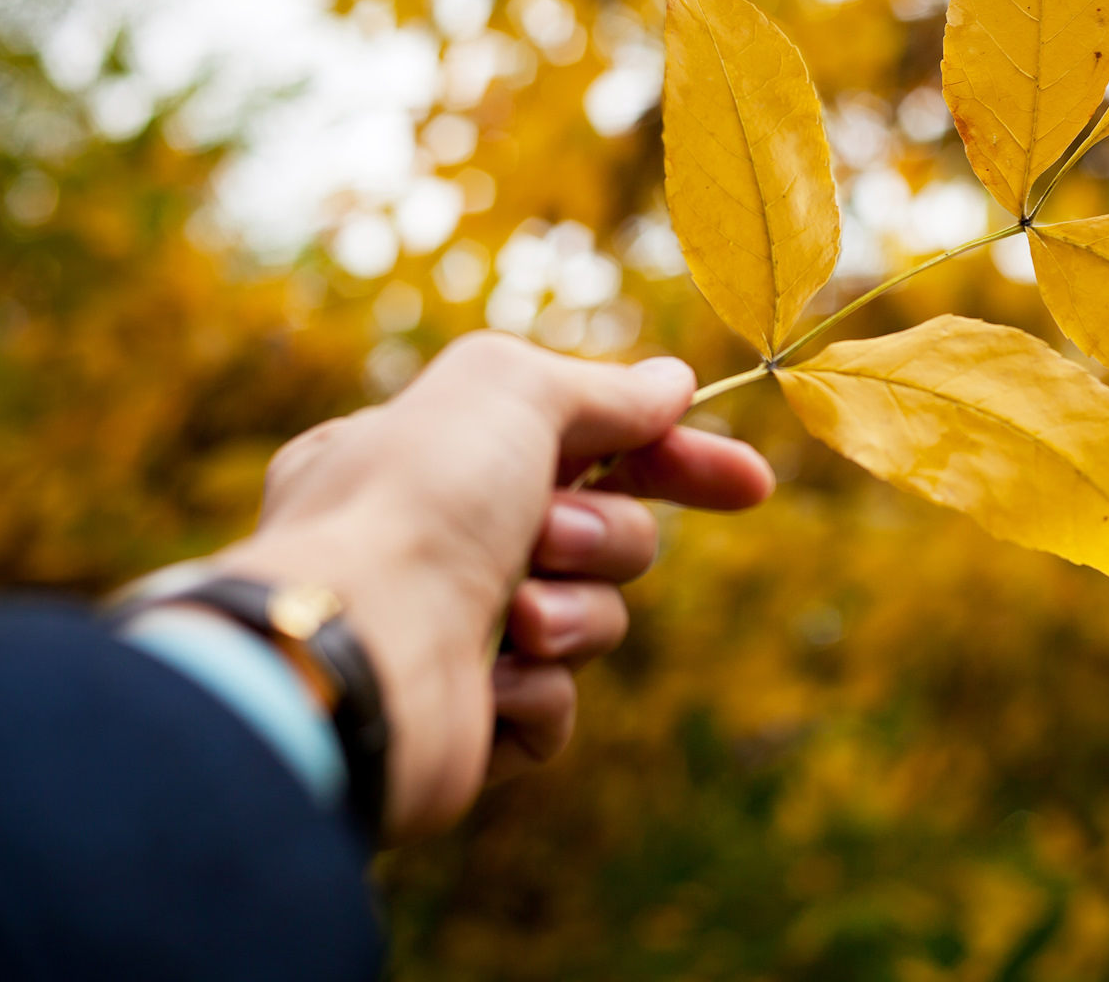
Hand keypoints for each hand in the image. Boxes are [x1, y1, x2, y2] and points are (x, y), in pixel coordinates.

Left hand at [216, 332, 772, 841]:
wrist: (356, 653)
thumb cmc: (419, 504)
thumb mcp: (511, 390)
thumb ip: (601, 388)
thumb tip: (672, 385)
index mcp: (437, 457)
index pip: (587, 444)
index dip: (675, 459)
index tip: (752, 482)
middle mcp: (442, 542)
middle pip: (607, 534)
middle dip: (605, 538)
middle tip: (551, 539)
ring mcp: (457, 634)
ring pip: (592, 620)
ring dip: (571, 613)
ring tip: (514, 618)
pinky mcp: (470, 723)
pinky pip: (557, 707)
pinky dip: (538, 691)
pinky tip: (494, 681)